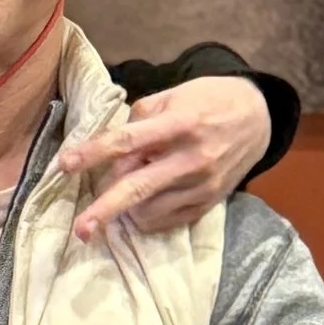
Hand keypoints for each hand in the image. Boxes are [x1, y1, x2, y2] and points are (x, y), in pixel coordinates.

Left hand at [61, 75, 270, 240]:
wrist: (259, 118)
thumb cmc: (208, 101)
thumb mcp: (174, 95)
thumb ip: (140, 119)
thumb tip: (115, 152)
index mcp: (179, 124)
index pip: (128, 141)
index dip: (94, 153)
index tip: (65, 164)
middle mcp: (191, 158)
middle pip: (138, 187)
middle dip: (105, 209)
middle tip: (79, 229)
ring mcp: (202, 185)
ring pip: (149, 209)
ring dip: (125, 206)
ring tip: (125, 190)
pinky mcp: (208, 203)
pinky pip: (166, 221)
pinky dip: (145, 217)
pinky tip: (142, 204)